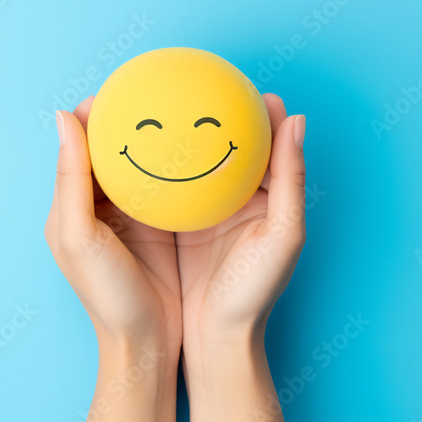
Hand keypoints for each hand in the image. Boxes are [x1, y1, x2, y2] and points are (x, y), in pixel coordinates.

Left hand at [43, 96, 181, 421]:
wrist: (148, 346)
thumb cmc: (107, 296)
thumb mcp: (78, 234)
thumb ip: (69, 175)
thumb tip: (62, 114)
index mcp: (77, 202)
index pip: (84, 141)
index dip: (100, 110)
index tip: (120, 82)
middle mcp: (106, 204)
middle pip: (122, 148)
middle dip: (140, 118)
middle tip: (162, 85)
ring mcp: (140, 215)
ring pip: (154, 163)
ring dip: (169, 137)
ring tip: (191, 104)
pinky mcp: (170, 227)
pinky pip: (180, 184)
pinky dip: (190, 165)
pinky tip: (211, 147)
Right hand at [177, 92, 304, 421]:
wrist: (215, 342)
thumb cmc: (254, 294)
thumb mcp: (283, 236)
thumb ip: (291, 177)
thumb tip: (293, 117)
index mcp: (259, 195)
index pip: (253, 138)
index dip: (244, 107)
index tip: (231, 78)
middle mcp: (225, 197)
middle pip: (208, 144)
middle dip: (194, 113)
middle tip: (176, 81)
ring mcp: (193, 210)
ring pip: (177, 162)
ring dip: (163, 135)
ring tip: (144, 102)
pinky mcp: (165, 224)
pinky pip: (154, 185)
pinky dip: (144, 165)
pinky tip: (127, 148)